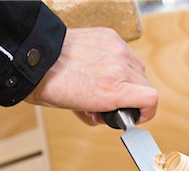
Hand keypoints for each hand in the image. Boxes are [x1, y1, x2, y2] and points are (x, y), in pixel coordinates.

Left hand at [26, 27, 157, 125]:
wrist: (37, 59)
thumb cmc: (52, 86)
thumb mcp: (79, 110)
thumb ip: (100, 114)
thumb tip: (106, 116)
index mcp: (112, 91)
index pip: (151, 99)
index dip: (148, 111)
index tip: (139, 115)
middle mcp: (118, 68)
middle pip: (146, 85)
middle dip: (135, 97)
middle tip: (118, 101)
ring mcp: (116, 50)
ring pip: (139, 68)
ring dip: (129, 79)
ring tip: (110, 82)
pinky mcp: (110, 37)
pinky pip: (126, 52)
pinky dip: (119, 62)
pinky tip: (102, 65)